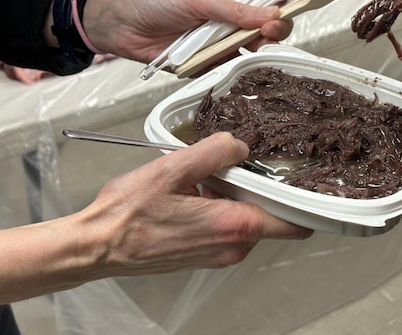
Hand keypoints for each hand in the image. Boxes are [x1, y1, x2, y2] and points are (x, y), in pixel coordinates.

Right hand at [76, 131, 311, 275]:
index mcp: (234, 225)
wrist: (98, 246)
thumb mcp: (173, 168)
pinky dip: (219, 210)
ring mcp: (220, 255)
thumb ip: (215, 151)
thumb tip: (239, 146)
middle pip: (270, 215)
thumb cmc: (128, 214)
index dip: (303, 201)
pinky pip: (227, 229)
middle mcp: (233, 246)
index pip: (295, 223)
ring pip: (247, 220)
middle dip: (257, 189)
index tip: (301, 180)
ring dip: (234, 198)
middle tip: (231, 167)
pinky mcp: (205, 256)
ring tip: (203, 181)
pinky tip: (193, 196)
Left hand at [82, 0, 293, 62]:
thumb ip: (235, 11)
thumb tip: (271, 15)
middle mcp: (225, 26)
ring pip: (243, 57)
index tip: (279, 24)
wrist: (121, 25)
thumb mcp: (198, 0)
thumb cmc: (156, 3)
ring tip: (253, 62)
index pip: (263, 10)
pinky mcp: (203, 67)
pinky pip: (222, 73)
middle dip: (266, 40)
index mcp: (228, 2)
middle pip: (259, 36)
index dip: (276, 17)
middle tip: (265, 43)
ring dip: (249, 60)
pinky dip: (228, 75)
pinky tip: (235, 77)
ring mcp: (214, 47)